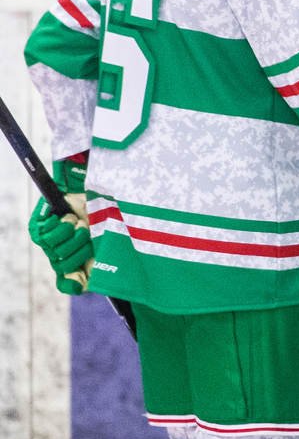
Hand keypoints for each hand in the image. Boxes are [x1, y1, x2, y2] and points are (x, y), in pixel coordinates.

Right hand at [27, 155, 90, 294]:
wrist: (117, 214)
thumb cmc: (98, 199)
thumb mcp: (85, 185)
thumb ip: (70, 170)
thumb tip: (69, 154)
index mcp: (46, 224)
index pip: (41, 234)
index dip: (56, 230)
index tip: (72, 220)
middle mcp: (51, 242)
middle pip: (52, 249)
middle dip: (72, 239)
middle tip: (86, 228)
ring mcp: (63, 258)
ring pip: (62, 263)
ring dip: (79, 252)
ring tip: (91, 240)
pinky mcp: (77, 272)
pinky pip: (66, 284)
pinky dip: (71, 284)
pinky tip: (83, 282)